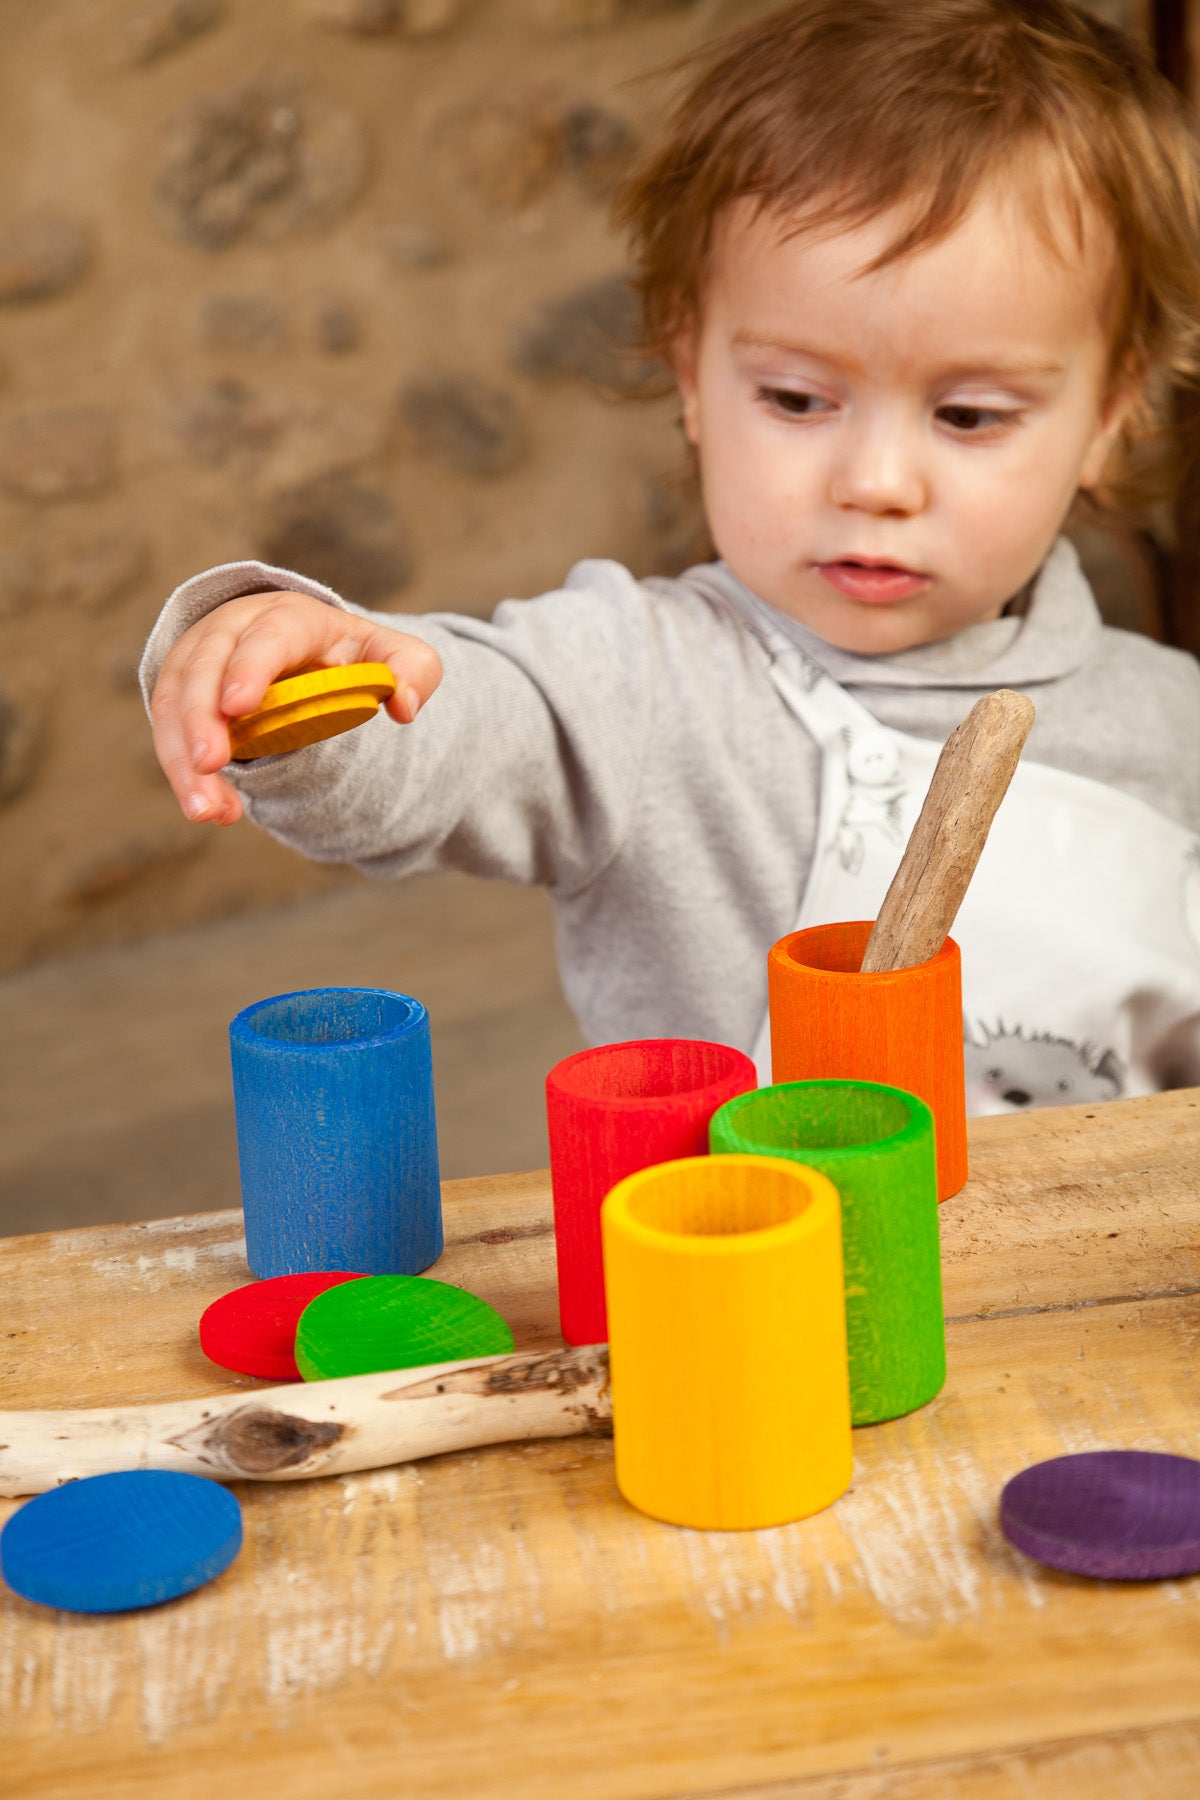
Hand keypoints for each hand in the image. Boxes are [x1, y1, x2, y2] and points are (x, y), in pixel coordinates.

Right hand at [149, 590, 442, 825]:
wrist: (313, 653)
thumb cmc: (355, 656)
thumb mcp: (396, 655)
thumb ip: (415, 671)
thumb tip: (404, 706)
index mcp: (291, 616)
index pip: (266, 635)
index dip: (249, 667)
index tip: (237, 707)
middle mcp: (234, 629)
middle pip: (204, 664)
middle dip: (200, 716)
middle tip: (210, 765)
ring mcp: (200, 657)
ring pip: (174, 700)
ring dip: (181, 756)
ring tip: (207, 810)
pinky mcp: (183, 692)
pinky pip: (169, 729)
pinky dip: (183, 772)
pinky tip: (215, 811)